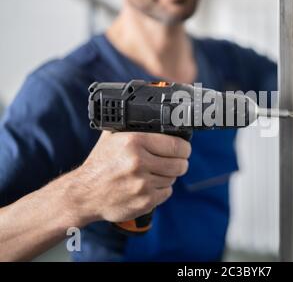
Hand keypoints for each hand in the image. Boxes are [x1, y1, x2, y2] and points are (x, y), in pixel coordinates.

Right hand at [66, 132, 190, 224]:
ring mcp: (142, 184)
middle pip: (180, 164)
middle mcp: (138, 162)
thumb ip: (134, 125)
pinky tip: (149, 185)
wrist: (84, 194)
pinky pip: (167, 192)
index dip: (184, 148)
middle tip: (174, 161)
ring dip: (168, 175)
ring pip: (173, 178)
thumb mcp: (112, 137)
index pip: (177, 145)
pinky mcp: (144, 201)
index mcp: (133, 142)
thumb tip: (158, 115)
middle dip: (180, 162)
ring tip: (155, 172)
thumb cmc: (101, 163)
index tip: (183, 149)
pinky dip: (162, 189)